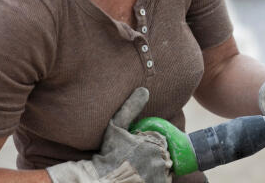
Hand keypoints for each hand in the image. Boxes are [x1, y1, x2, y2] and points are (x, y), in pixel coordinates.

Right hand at [47, 87, 172, 182]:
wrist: (101, 181)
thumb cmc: (107, 154)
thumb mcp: (116, 127)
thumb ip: (130, 108)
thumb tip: (144, 90)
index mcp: (155, 144)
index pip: (161, 142)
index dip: (150, 145)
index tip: (138, 151)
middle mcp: (161, 161)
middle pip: (164, 156)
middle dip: (154, 157)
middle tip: (137, 162)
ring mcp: (160, 176)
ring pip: (164, 169)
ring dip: (156, 169)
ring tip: (138, 171)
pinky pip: (162, 181)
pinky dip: (155, 180)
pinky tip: (141, 178)